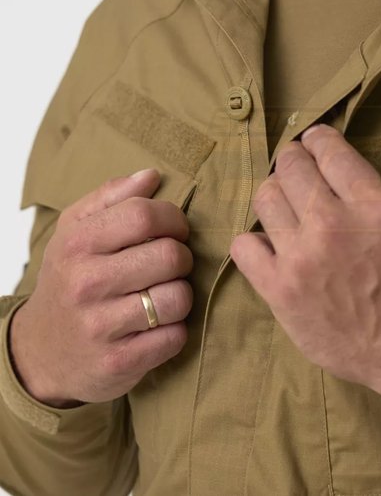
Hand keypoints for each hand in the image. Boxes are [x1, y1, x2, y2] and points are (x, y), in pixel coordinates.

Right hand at [9, 169, 192, 407]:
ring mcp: (101, 327)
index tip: (174, 230)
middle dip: (181, 258)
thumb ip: (113, 197)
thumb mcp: (76, 231)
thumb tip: (152, 175)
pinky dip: (176, 330)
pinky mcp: (119, 363)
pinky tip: (158, 326)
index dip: (173, 219)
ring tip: (164, 294)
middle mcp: (86, 284)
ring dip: (181, 295)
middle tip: (170, 264)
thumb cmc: (70, 278)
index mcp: (78, 244)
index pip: (145, 215)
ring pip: (178, 298)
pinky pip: (176, 336)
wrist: (41, 351)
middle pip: (170, 256)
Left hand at [231, 125, 380, 411]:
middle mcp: (331, 225)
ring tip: (285, 204)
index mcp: (371, 204)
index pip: (328, 151)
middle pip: (290, 167)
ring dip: (275, 194)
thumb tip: (332, 168)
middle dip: (293, 159)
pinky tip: (271, 245)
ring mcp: (301, 259)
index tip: (314, 140)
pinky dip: (255, 240)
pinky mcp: (280, 291)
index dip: (318, 139)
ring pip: (265, 199)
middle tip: (297, 166)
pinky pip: (243, 247)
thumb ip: (369, 191)